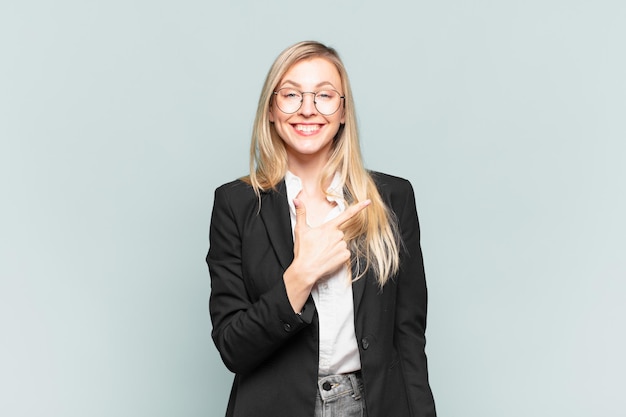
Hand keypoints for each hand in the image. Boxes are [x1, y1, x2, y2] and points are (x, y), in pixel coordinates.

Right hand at [283, 198, 370, 312]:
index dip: (359, 207)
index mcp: (329, 227)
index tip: (368, 202)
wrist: (306, 269)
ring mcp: (342, 246)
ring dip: (334, 247)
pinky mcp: (345, 256)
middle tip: (320, 245)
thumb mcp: (300, 230)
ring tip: (323, 252)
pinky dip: (338, 255)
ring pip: (341, 243)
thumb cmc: (303, 251)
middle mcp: (338, 235)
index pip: (347, 214)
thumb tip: (296, 200)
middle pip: (339, 233)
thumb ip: (301, 213)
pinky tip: (329, 258)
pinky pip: (344, 253)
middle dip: (331, 238)